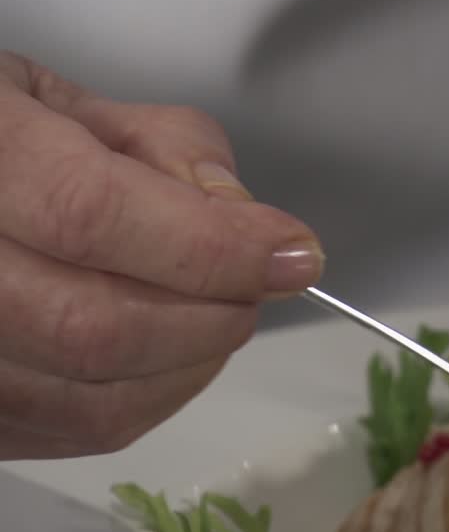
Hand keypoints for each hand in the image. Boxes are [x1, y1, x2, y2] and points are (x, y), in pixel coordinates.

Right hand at [0, 52, 323, 459]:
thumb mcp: (70, 101)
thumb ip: (167, 146)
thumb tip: (245, 219)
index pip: (91, 214)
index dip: (211, 245)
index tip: (294, 254)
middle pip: (93, 326)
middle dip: (210, 314)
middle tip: (259, 285)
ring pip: (90, 398)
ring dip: (191, 364)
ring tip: (218, 314)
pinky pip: (76, 430)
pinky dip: (153, 397)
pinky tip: (172, 354)